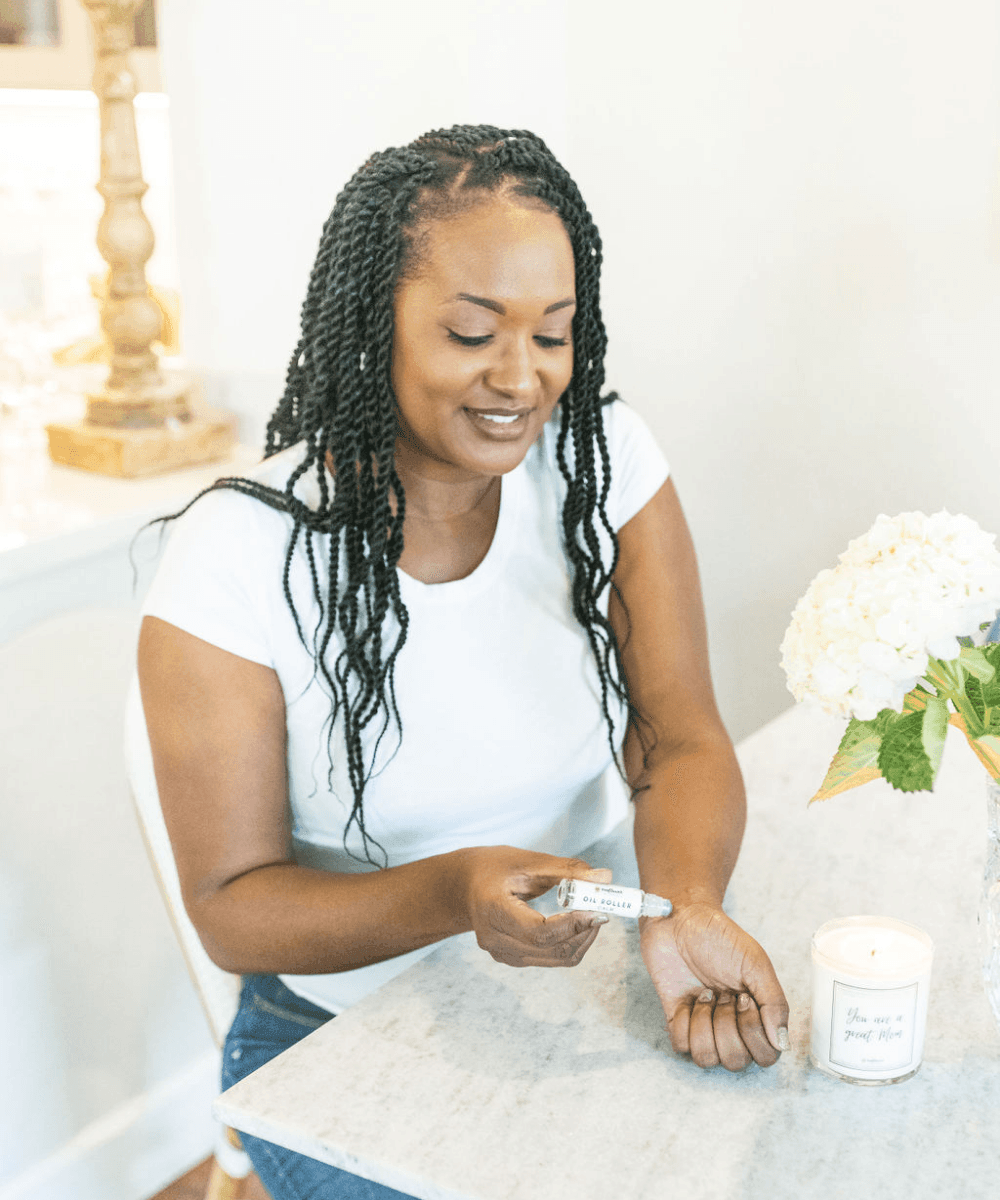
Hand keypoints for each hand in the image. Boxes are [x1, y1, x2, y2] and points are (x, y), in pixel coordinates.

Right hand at [458, 847, 611, 967]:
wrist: (464, 886)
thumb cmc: (493, 867)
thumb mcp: (528, 861)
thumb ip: (566, 870)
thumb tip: (605, 877)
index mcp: (493, 910)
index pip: (540, 932)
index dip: (573, 925)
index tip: (597, 909)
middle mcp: (494, 939)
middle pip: (551, 949)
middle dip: (584, 932)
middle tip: (603, 909)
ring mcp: (501, 953)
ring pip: (555, 959)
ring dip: (581, 939)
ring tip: (592, 913)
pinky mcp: (511, 958)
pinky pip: (549, 959)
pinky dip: (568, 943)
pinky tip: (576, 923)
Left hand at [639, 900, 788, 1070]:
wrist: (679, 918)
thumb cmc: (719, 936)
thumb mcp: (754, 962)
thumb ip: (774, 1002)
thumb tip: (782, 1043)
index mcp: (756, 1015)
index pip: (766, 1056)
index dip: (754, 1033)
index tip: (744, 998)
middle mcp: (731, 1027)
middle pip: (736, 1061)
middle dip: (726, 1026)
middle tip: (722, 994)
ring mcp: (703, 1026)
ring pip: (706, 1059)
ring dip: (704, 1024)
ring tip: (704, 995)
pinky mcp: (677, 1022)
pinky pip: (681, 1046)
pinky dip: (683, 1021)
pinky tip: (686, 999)